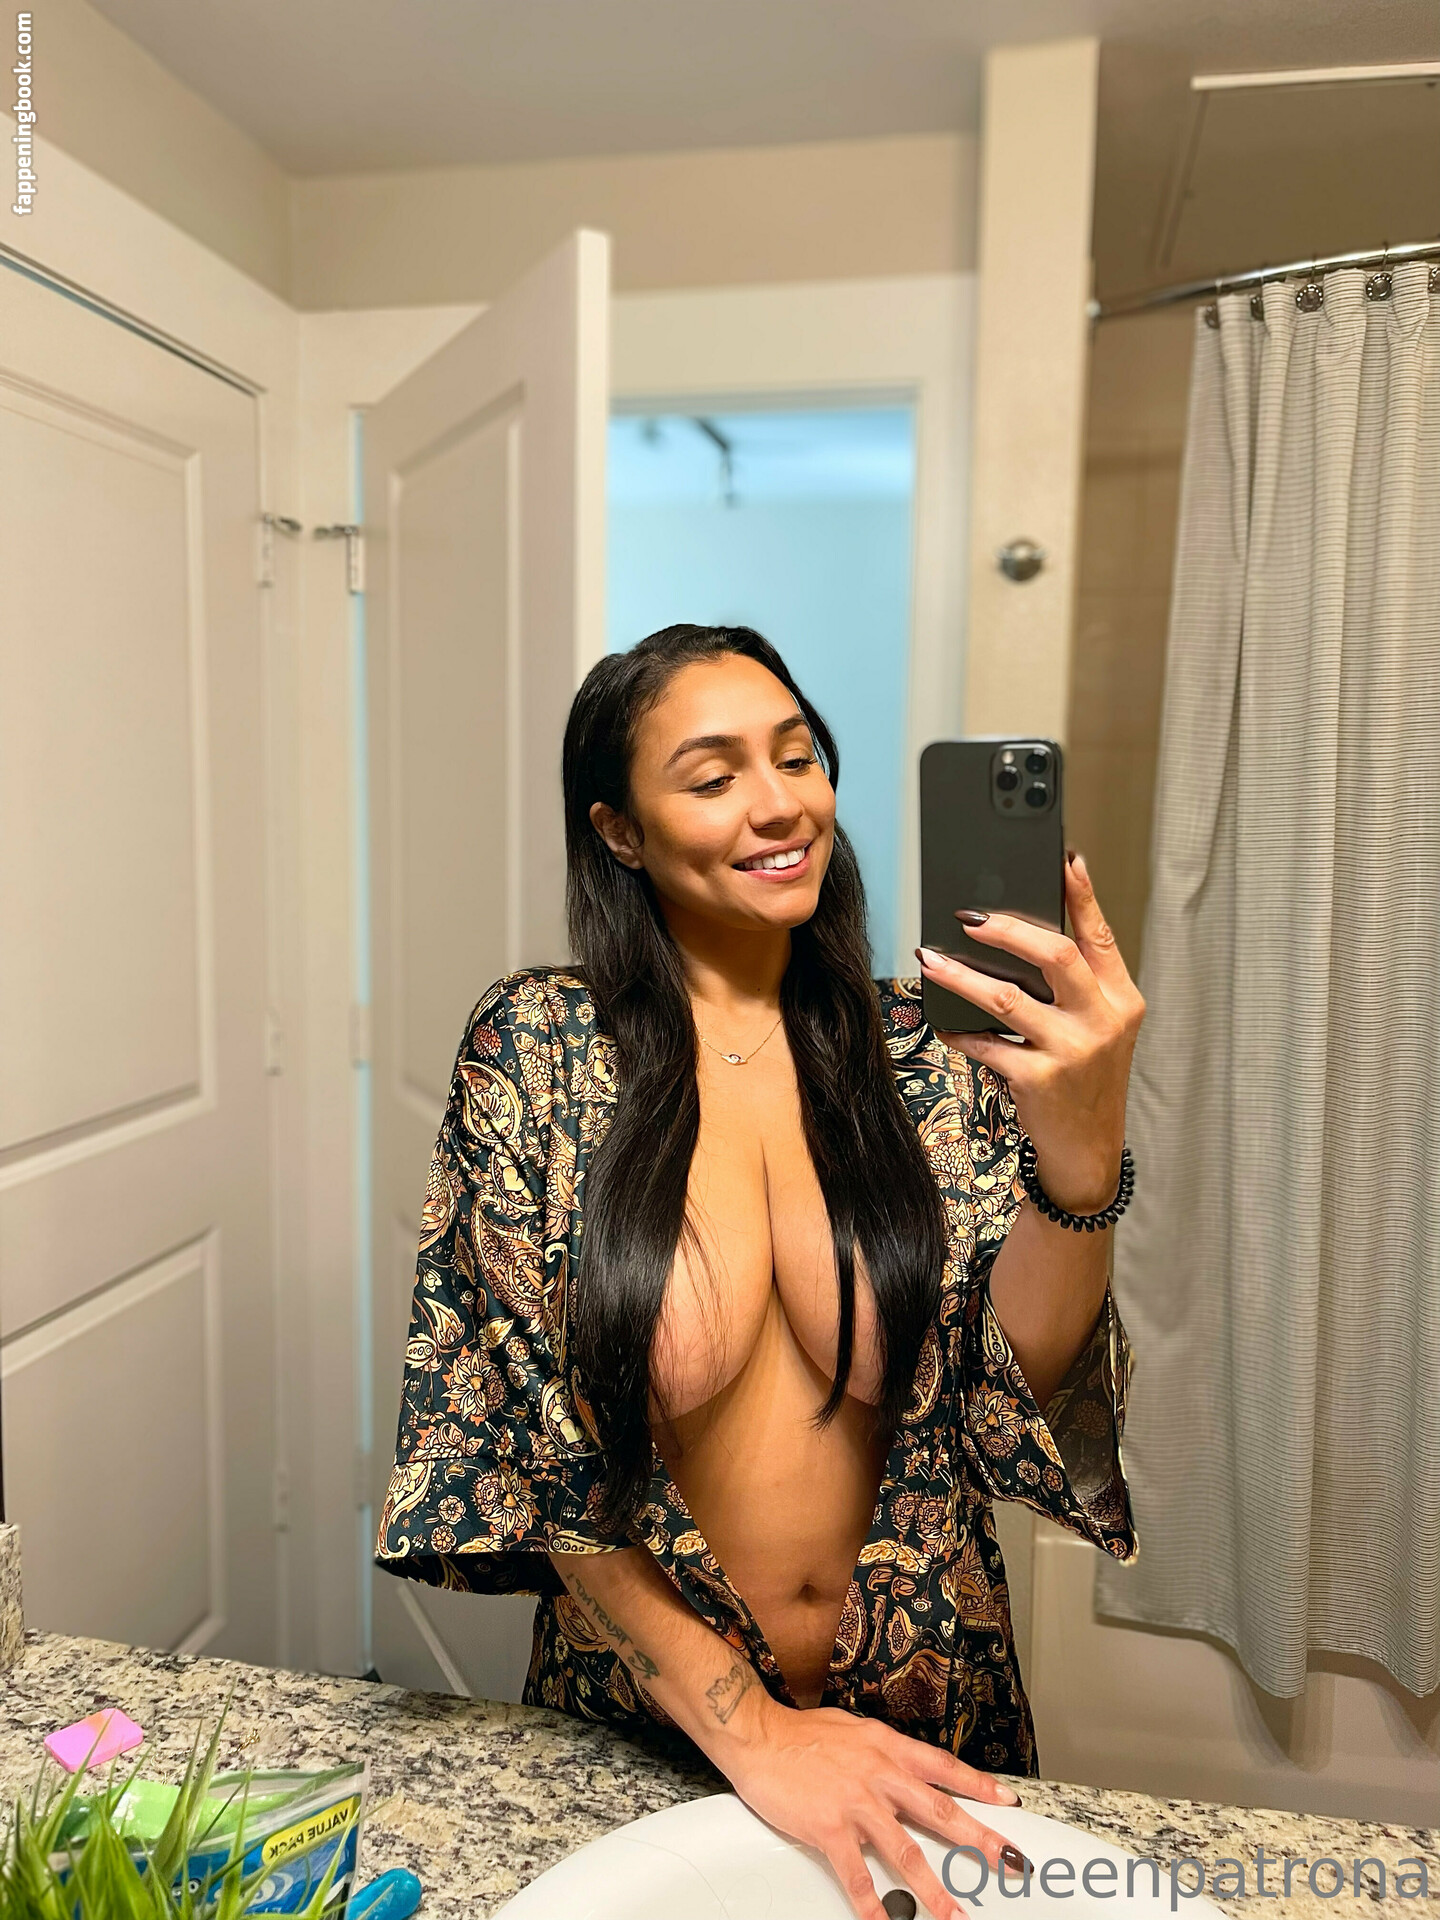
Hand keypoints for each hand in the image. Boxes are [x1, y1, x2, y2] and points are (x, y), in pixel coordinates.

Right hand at [724, 1695, 1027, 1919]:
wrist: (758, 1734)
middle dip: (979, 1839)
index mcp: (887, 1747)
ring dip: (934, 1888)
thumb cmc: (802, 1733)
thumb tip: (904, 1769)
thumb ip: (882, 1753)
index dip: (978, 1786)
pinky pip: (857, 1874)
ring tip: (955, 1914)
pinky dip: (872, 1903)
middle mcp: (880, 1774)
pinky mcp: (830, 1828)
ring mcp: (856, 1803)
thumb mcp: (854, 1730)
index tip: (1006, 1801)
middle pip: (940, 1811)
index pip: (944, 1768)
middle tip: (1009, 1860)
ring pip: (907, 1851)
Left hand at [917, 850, 1144, 1212]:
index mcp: (1121, 998)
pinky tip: (943, 1021)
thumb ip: (1075, 987)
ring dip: (961, 976)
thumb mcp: (1099, 1029)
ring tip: (931, 959)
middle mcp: (1103, 1020)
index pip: (1101, 936)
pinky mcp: (1039, 1079)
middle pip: (1056, 954)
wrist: (1088, 1150)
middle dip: (1009, 928)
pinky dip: (959, 1030)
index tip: (1065, 858)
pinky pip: (985, 1043)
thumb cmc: (1086, 1080)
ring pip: (1007, 997)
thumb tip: (1023, 934)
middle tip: (969, 915)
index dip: (1083, 895)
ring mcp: (1072, 1051)